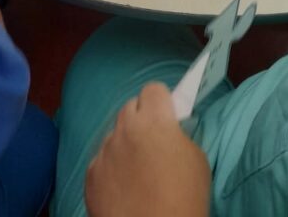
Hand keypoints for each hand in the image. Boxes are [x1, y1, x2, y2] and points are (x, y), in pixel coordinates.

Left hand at [85, 83, 210, 216]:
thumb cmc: (185, 198)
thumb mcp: (196, 158)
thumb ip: (179, 135)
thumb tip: (168, 132)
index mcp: (154, 120)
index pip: (153, 89)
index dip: (162, 102)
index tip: (167, 116)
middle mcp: (125, 129)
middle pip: (130, 108)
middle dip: (141, 119)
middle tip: (153, 142)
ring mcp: (104, 152)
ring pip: (114, 135)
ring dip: (125, 144)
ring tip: (137, 171)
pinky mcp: (90, 176)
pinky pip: (101, 161)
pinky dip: (111, 169)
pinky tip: (123, 188)